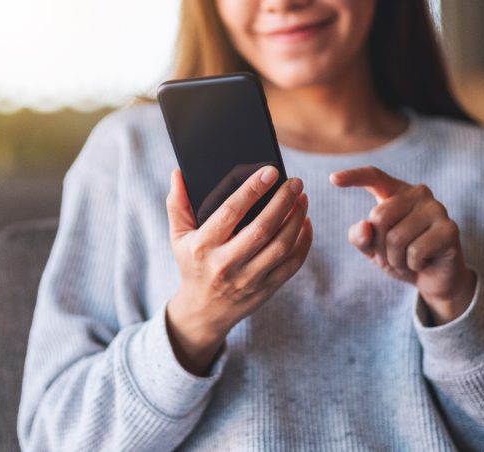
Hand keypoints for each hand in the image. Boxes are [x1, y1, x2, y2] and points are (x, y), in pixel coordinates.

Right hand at [165, 165, 312, 374]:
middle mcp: (225, 264)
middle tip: (295, 182)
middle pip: (261, 228)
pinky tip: (306, 223)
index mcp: (203, 246)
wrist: (204, 311)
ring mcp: (248, 279)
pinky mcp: (266, 289)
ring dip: (296, 219)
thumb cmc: (192, 265)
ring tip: (302, 199)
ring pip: (281, 246)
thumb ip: (177, 204)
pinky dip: (304, 242)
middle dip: (282, 202)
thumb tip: (178, 173)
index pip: (230, 212)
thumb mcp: (178, 237)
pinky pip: (292, 264)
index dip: (252, 190)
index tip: (270, 171)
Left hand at [330, 166, 474, 325]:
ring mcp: (437, 209)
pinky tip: (423, 263)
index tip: (332, 179)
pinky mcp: (449, 229)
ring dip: (396, 259)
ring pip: (396, 238)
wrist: (434, 278)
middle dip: (379, 246)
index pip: (375, 177)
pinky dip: (411, 265)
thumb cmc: (400, 256)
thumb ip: (360, 237)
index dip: (354, 176)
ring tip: (407, 261)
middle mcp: (419, 194)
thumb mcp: (372, 248)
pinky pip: (415, 251)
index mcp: (397, 192)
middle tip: (391, 256)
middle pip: (379, 217)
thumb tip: (365, 227)